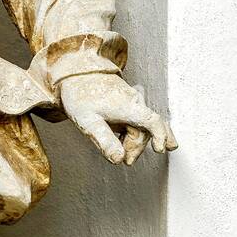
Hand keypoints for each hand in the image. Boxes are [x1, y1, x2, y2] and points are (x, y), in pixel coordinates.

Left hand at [60, 73, 177, 165]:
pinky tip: (139, 144)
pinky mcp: (129, 103)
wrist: (75, 74)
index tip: (160, 150)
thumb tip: (118, 159)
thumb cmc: (80, 96)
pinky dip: (136, 133)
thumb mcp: (88, 121)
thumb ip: (104, 141)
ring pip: (142, 125)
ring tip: (125, 153)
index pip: (152, 121)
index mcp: (128, 105)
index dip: (160, 135)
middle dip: (136, 147)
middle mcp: (135, 101)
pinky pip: (139, 120)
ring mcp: (133, 101)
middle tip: (126, 161)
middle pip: (144, 129)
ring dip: (135, 141)